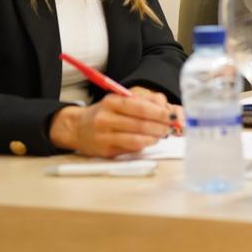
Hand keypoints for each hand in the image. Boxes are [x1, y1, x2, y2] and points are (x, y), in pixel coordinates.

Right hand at [49, 90, 174, 157]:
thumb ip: (146, 101)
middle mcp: (106, 118)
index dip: (160, 112)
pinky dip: (145, 145)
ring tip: (162, 134)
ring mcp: (104, 136)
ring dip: (155, 138)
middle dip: (161, 126)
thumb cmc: (107, 113)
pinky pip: (131, 149)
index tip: (172, 115)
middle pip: (140, 124)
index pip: (140, 107)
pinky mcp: (106, 151)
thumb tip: (169, 109)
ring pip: (137, 139)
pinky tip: (150, 141)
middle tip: (171, 127)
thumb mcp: (122, 100)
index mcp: (111, 102)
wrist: (78, 127)